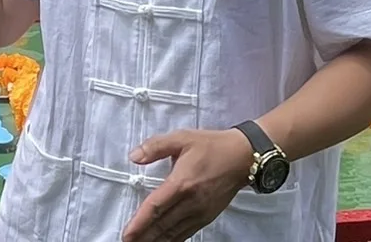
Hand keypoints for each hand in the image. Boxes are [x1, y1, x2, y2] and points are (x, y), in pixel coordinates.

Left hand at [121, 129, 254, 241]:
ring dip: (156, 241)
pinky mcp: (208, 216)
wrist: (243, 158)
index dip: (140, 223)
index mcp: (182, 183)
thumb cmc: (211, 146)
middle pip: (163, 225)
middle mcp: (191, 202)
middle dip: (144, 237)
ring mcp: (200, 212)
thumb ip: (155, 146)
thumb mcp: (182, 138)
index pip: (156, 207)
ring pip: (174, 232)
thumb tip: (134, 156)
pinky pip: (187, 232)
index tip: (127, 234)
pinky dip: (173, 240)